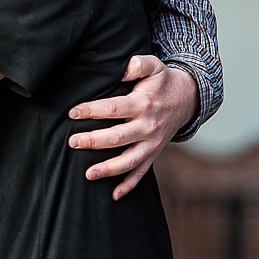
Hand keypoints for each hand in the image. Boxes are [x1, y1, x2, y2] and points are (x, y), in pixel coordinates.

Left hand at [67, 55, 196, 200]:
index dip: (92, 110)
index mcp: (144, 104)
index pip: (114, 109)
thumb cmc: (162, 81)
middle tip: (72, 142)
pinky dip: (129, 185)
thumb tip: (122, 69)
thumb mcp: (153, 65)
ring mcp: (152, 143)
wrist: (187, 98)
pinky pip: (142, 173)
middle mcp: (148, 127)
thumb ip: (138, 64)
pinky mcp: (154, 153)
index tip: (72, 112)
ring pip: (129, 161)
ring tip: (87, 174)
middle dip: (94, 141)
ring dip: (109, 169)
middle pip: (118, 138)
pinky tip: (113, 195)